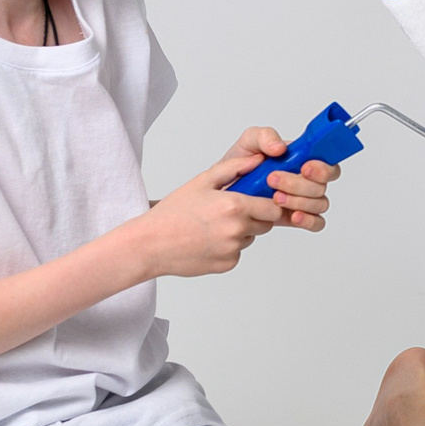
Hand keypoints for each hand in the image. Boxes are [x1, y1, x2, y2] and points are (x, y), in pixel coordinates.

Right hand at [134, 156, 292, 277]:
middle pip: (266, 225)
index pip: (274, 208)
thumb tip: (257, 161)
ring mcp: (233, 250)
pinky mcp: (227, 264)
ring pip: (250, 238)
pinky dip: (228, 248)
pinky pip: (237, 253)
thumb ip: (233, 168)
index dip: (269, 204)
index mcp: (234, 206)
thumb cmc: (173, 212)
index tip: (259, 201)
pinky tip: (207, 240)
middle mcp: (237, 230)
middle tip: (231, 212)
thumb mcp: (202, 182)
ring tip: (213, 225)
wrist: (151, 244)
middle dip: (256, 217)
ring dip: (240, 232)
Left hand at [226, 127, 340, 232]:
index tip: (304, 168)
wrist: (226, 192)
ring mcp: (303, 199)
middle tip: (273, 180)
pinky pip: (316, 222)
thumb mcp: (248, 143)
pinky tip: (292, 216)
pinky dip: (308, 220)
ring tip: (275, 198)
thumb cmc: (240, 165)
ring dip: (299, 201)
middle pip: (322, 185)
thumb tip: (280, 148)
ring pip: (320, 203)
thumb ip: (264, 137)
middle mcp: (306, 179)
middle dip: (299, 184)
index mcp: (302, 158)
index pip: (327, 161)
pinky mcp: (297, 217)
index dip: (322, 166)